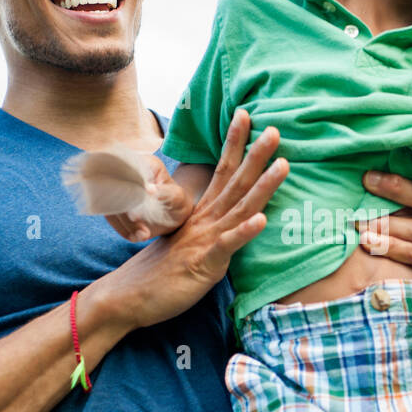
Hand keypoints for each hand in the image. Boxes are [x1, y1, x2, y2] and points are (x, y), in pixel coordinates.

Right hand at [99, 110, 287, 331]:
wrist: (128, 296)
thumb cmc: (158, 272)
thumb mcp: (187, 242)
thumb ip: (206, 228)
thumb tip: (222, 218)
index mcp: (201, 214)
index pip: (221, 171)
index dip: (235, 144)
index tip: (247, 116)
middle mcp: (205, 221)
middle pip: (234, 181)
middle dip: (256, 154)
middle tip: (275, 129)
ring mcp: (204, 240)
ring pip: (239, 208)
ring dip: (263, 186)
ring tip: (284, 164)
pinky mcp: (203, 263)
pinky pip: (226, 245)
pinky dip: (245, 232)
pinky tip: (263, 220)